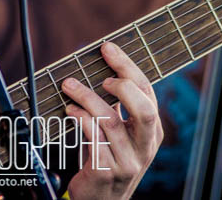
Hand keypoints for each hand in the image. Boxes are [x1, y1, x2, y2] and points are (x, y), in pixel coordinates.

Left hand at [62, 41, 162, 199]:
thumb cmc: (109, 158)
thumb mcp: (121, 134)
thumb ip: (117, 106)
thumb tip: (100, 67)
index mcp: (152, 130)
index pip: (146, 92)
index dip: (127, 67)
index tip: (107, 48)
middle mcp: (145, 146)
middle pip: (143, 109)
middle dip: (121, 84)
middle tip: (100, 76)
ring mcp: (128, 162)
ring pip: (110, 122)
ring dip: (87, 98)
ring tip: (70, 86)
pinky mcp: (107, 172)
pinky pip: (93, 139)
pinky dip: (80, 120)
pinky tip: (70, 111)